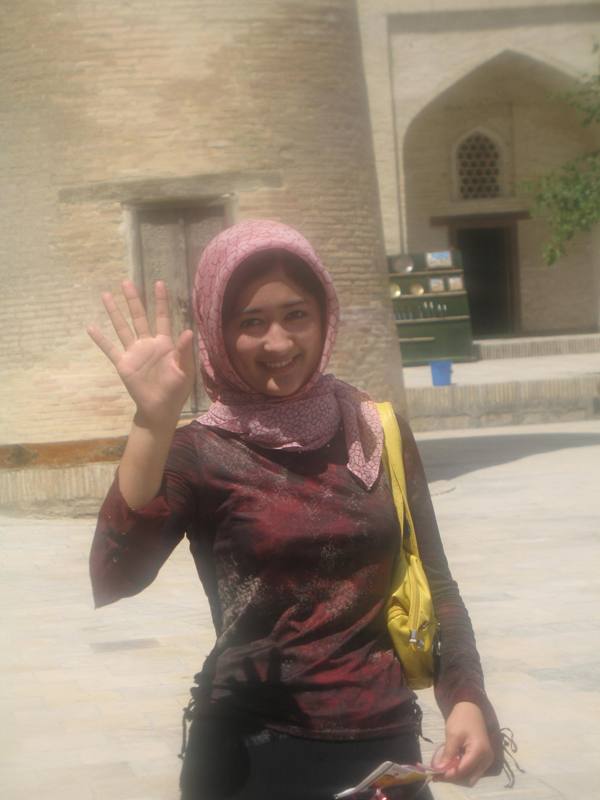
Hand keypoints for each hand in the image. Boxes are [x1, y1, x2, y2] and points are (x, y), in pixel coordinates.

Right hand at [87, 280, 195, 427]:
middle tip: (126, 282)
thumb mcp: (184, 371)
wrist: (160, 409)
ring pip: (122, 328)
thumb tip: (188, 332)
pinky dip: (100, 339)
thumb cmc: (176, 390)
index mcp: (165, 343)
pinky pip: (110, 349)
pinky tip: (91, 327)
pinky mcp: (123, 364)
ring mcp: (134, 353)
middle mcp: (148, 344)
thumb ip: (184, 352)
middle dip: (133, 300)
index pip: (162, 317)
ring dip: (114, 312)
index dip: (161, 301)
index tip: (159, 283)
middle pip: (138, 317)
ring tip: (106, 295)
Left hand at [434, 701, 494, 786]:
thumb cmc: (461, 719)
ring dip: (457, 774)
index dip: (449, 774)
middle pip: (468, 777)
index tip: (435, 775)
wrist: (471, 708)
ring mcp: (486, 759)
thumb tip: (439, 769)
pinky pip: (472, 769)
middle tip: (437, 774)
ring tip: (442, 769)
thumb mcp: (452, 735)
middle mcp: (486, 759)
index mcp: (479, 752)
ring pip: (470, 775)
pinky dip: (461, 769)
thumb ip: (448, 754)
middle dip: (453, 777)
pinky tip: (450, 764)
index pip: (463, 770)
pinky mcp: (484, 758)